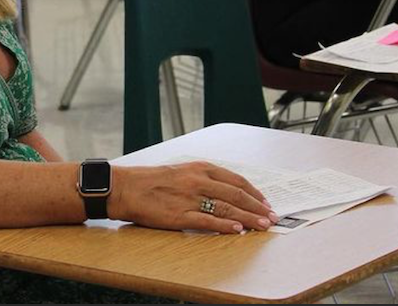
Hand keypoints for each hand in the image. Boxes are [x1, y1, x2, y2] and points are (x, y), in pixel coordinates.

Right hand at [109, 161, 276, 233]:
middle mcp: (197, 180)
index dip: (253, 192)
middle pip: (236, 194)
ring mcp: (190, 198)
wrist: (125, 187)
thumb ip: (203, 179)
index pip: (235, 180)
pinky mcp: (180, 215)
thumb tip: (226, 193)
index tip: (265, 202)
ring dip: (248, 218)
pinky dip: (225, 226)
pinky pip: (208, 221)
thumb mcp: (181, 171)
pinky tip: (238, 230)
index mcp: (199, 167)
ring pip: (227, 208)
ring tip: (263, 225)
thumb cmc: (151, 180)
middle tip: (272, 217)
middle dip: (257, 207)